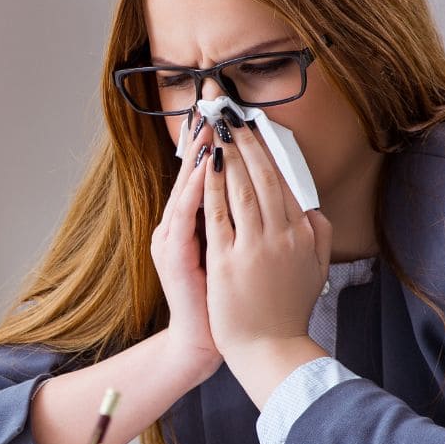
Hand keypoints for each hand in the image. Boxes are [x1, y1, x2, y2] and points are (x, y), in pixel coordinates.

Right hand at [149, 118, 222, 392]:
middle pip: (192, 171)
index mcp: (196, 222)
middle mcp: (178, 224)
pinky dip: (195, 191)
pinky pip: (185, 216)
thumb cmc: (227, 300)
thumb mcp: (238, 254)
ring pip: (186, 187)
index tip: (228, 112)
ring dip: (199, 157)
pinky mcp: (174, 254)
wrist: (208, 339)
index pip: (207, 173)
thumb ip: (247, 224)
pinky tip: (206, 171)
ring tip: (211, 127)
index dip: (217, 142)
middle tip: (214, 104)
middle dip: (204, 136)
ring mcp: (172, 237)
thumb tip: (272, 196)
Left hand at [202, 111, 331, 401]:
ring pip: (244, 190)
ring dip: (232, 155)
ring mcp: (256, 248)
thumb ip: (318, 236)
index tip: (257, 128)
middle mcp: (283, 237)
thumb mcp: (315, 271)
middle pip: (266, 178)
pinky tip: (208, 166)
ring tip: (220, 129)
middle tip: (234, 114)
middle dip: (249, 142)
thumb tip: (314, 209)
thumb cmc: (287, 311)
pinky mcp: (229, 262)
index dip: (269, 152)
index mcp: (303, 235)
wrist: (270, 350)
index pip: (286, 183)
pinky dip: (214, 187)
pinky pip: (220, 215)